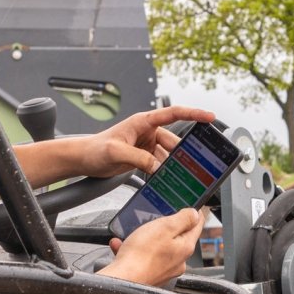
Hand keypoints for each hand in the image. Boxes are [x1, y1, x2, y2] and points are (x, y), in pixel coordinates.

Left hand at [76, 106, 215, 178]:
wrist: (84, 159)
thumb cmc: (95, 148)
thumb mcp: (116, 152)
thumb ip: (138, 158)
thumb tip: (158, 166)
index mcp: (143, 122)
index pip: (172, 114)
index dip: (193, 114)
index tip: (209, 117)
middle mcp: (147, 131)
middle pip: (174, 140)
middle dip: (183, 152)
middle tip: (194, 164)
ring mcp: (147, 144)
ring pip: (169, 154)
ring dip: (174, 164)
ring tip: (182, 176)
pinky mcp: (144, 157)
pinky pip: (161, 163)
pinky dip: (166, 171)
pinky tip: (170, 180)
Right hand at [99, 208, 203, 286]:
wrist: (123, 280)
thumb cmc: (141, 255)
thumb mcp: (165, 227)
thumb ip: (182, 219)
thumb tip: (194, 214)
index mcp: (185, 247)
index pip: (197, 226)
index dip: (195, 213)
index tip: (194, 206)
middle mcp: (178, 261)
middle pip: (178, 237)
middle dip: (169, 226)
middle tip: (159, 217)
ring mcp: (164, 269)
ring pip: (159, 247)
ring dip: (147, 237)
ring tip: (135, 232)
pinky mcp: (149, 274)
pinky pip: (144, 257)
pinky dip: (134, 249)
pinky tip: (122, 245)